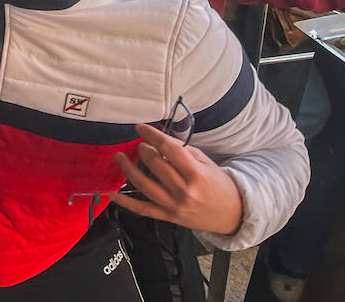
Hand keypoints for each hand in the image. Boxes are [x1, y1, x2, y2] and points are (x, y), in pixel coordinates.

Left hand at [107, 123, 244, 235]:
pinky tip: (111, 192)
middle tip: (140, 145)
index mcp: (196, 174)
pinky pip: (142, 209)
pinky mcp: (168, 217)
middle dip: (143, 150)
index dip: (151, 135)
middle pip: (155, 165)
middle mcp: (184, 191)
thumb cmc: (218, 184)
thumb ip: (182, 152)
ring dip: (128, 170)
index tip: (140, 128)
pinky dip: (125, 202)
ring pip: (144, 186)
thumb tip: (158, 140)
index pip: (168, 149)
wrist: (232, 214)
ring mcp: (174, 206)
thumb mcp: (205, 163)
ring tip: (119, 157)